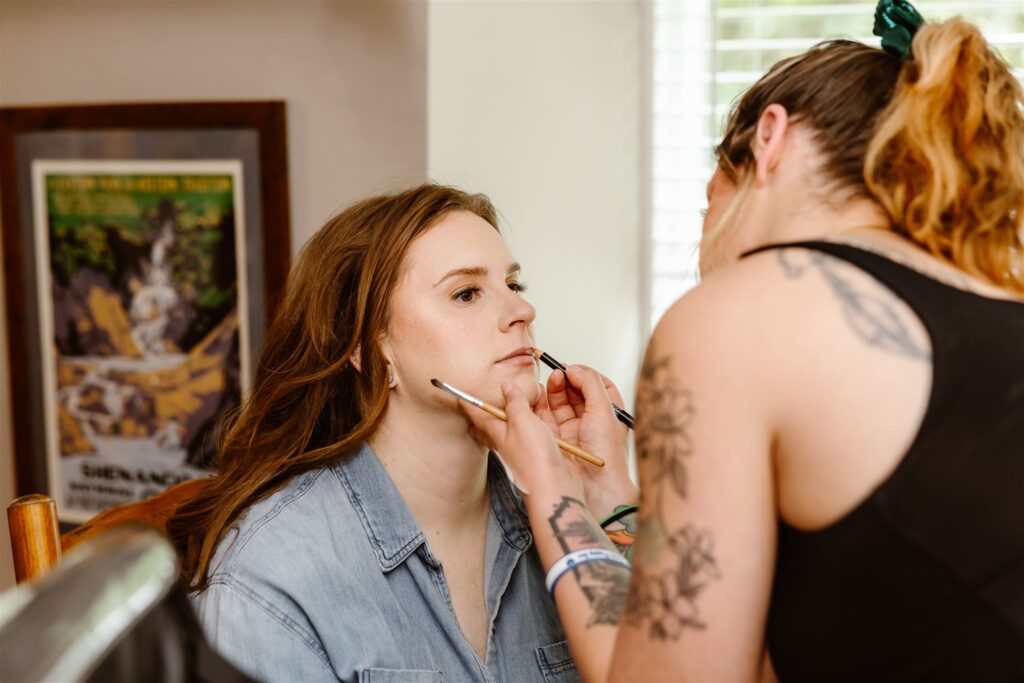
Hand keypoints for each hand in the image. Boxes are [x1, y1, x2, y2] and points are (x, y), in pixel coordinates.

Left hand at [463, 381, 584, 499]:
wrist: (553, 489)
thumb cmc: (533, 460)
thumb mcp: (521, 422)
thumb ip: (515, 402)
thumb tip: (507, 386)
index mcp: (495, 432)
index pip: (476, 414)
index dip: (467, 402)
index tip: (458, 395)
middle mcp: (507, 440)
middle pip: (492, 422)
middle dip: (487, 411)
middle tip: (480, 401)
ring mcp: (523, 446)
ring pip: (514, 424)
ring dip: (516, 410)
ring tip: (515, 398)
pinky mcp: (540, 451)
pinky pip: (534, 429)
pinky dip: (537, 418)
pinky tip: (542, 414)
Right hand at [544, 365, 637, 520]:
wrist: (597, 486)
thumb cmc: (607, 453)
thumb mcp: (604, 410)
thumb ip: (589, 384)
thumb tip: (574, 368)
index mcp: (610, 414)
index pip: (598, 386)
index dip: (585, 375)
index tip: (574, 368)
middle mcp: (593, 422)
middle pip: (577, 393)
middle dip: (567, 380)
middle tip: (558, 373)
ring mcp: (575, 430)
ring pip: (562, 403)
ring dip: (555, 390)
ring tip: (551, 380)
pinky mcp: (558, 439)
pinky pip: (548, 417)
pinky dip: (542, 404)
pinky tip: (540, 395)